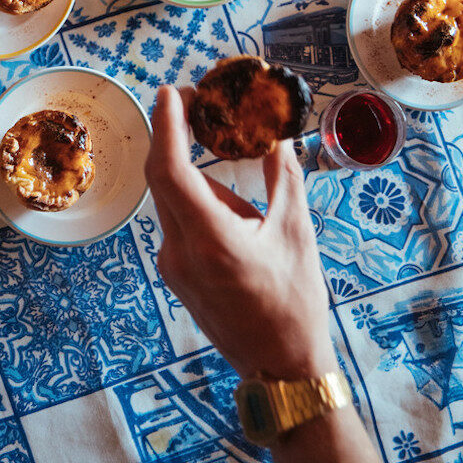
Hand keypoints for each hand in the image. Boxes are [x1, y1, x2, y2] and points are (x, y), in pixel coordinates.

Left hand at [146, 86, 335, 379]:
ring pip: (173, 200)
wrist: (281, 370)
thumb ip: (283, 176)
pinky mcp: (175, 274)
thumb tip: (278, 135)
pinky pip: (179, 223)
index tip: (173, 92)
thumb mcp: (297, 233)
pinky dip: (198, 203)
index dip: (167, 125)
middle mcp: (180, 252)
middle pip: (165, 179)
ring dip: (197, 176)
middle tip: (197, 104)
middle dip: (176, 137)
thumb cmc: (294, 304)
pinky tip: (234, 213)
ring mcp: (173, 266)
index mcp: (211, 240)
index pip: (171, 170)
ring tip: (239, 181)